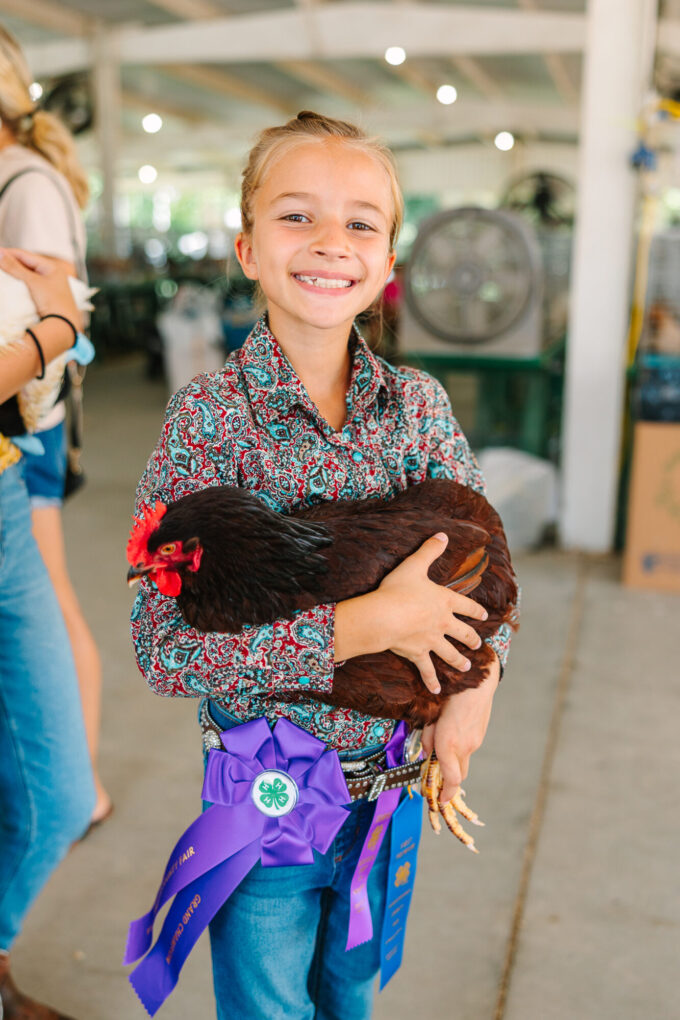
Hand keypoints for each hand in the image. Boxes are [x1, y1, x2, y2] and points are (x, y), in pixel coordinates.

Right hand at [0, 247, 81, 328]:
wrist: (64, 326)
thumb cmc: (52, 301)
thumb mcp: (32, 282)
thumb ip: (14, 267)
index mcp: (52, 267)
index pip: (26, 255)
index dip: (9, 253)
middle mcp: (52, 275)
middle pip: (26, 264)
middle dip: (11, 263)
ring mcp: (50, 286)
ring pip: (27, 275)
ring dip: (14, 273)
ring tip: (1, 271)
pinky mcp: (46, 297)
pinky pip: (30, 285)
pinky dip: (20, 283)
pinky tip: (11, 283)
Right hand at [375, 532, 487, 692]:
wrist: (385, 616)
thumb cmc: (398, 589)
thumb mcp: (415, 565)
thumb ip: (429, 550)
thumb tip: (442, 534)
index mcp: (445, 601)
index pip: (466, 606)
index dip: (476, 610)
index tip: (484, 615)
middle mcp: (443, 623)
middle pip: (463, 633)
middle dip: (471, 639)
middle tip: (477, 645)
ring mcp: (432, 641)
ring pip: (450, 654)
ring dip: (459, 661)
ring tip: (467, 667)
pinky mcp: (418, 654)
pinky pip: (427, 670)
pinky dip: (432, 680)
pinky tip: (438, 690)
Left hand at [422, 651, 499, 802]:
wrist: (477, 682)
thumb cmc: (450, 695)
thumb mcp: (431, 716)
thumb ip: (427, 738)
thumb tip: (426, 754)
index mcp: (449, 743)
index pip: (451, 779)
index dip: (446, 794)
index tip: (440, 800)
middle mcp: (464, 747)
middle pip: (458, 776)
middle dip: (448, 783)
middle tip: (437, 782)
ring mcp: (474, 742)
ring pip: (463, 763)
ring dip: (453, 765)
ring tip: (441, 752)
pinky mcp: (479, 736)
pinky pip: (467, 750)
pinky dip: (459, 751)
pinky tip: (452, 736)